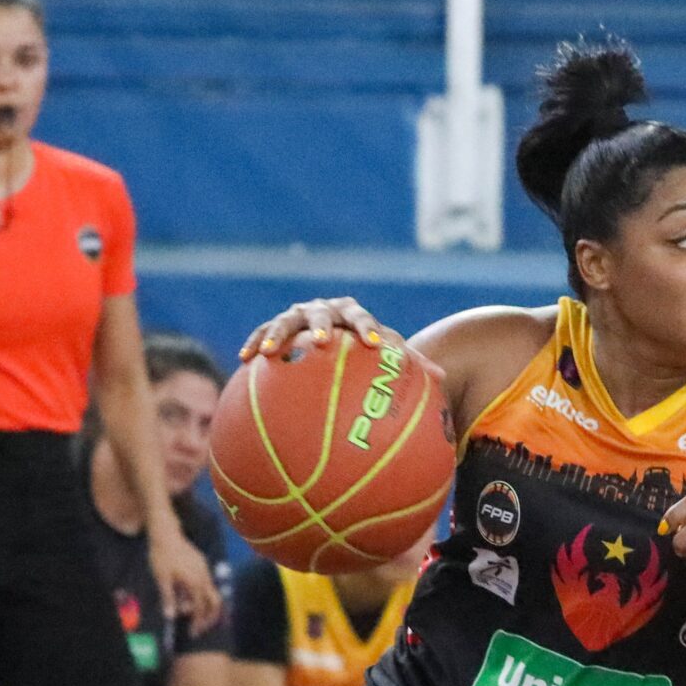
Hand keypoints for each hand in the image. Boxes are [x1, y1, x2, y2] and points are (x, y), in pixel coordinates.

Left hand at [150, 526, 221, 628]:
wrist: (166, 533)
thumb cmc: (162, 556)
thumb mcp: (162, 579)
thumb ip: (168, 598)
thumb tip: (171, 616)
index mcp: (195, 582)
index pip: (200, 608)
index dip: (197, 622)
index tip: (193, 632)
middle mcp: (204, 576)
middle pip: (214, 602)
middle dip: (208, 617)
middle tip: (199, 627)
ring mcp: (205, 569)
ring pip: (211, 592)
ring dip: (203, 605)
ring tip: (190, 611)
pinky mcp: (202, 563)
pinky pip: (207, 583)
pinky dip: (201, 594)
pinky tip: (189, 595)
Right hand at [240, 297, 398, 365]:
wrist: (334, 337)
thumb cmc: (364, 351)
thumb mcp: (385, 356)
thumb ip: (409, 364)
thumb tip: (440, 376)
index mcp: (351, 313)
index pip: (360, 317)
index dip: (366, 328)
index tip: (373, 344)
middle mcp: (323, 309)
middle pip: (320, 313)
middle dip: (320, 325)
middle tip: (322, 341)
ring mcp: (297, 316)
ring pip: (285, 321)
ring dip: (277, 334)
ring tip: (270, 352)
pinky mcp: (277, 327)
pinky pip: (263, 334)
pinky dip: (255, 343)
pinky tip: (244, 359)